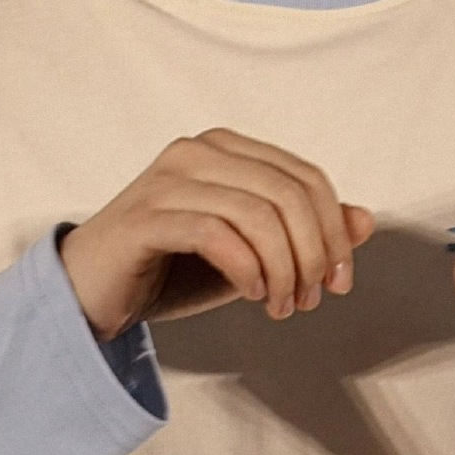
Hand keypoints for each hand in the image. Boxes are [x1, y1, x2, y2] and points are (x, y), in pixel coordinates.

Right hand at [59, 129, 375, 343]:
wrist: (90, 295)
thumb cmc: (171, 271)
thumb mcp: (252, 255)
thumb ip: (304, 235)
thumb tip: (364, 221)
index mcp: (225, 148)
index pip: (307, 177)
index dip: (334, 232)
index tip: (338, 283)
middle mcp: (196, 151)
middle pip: (289, 193)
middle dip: (313, 255)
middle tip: (309, 300)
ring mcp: (166, 180)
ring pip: (258, 214)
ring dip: (284, 270)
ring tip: (280, 306)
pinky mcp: (144, 217)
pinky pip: (216, 235)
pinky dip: (247, 270)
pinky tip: (252, 294)